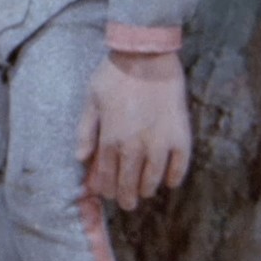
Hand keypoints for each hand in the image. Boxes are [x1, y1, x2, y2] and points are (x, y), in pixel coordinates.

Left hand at [75, 50, 191, 209]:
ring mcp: (160, 143)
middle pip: (129, 182)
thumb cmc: (114, 75)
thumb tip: (80, 158)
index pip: (106, 175)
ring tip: (145, 193)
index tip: (106, 194)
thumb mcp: (91, 100)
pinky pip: (180, 165)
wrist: (146, 56)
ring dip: (147, 190)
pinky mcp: (180, 136)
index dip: (105, 188)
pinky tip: (169, 181)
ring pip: (153, 179)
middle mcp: (135, 146)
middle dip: (126, 197)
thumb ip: (85, 131)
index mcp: (111, 138)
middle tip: (127, 204)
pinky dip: (174, 177)